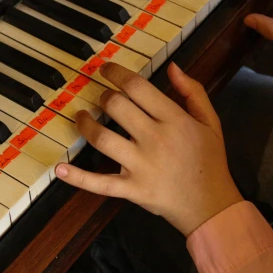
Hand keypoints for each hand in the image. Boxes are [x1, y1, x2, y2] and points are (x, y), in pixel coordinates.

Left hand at [55, 62, 241, 236]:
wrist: (211, 205)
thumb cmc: (210, 160)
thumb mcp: (210, 120)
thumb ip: (192, 91)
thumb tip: (172, 67)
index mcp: (173, 119)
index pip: (137, 87)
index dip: (117, 73)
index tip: (106, 69)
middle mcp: (154, 139)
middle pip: (117, 107)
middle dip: (104, 96)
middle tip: (102, 97)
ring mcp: (140, 165)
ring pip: (102, 138)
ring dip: (86, 124)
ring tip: (81, 117)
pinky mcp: (131, 189)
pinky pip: (100, 182)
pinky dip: (78, 177)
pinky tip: (60, 168)